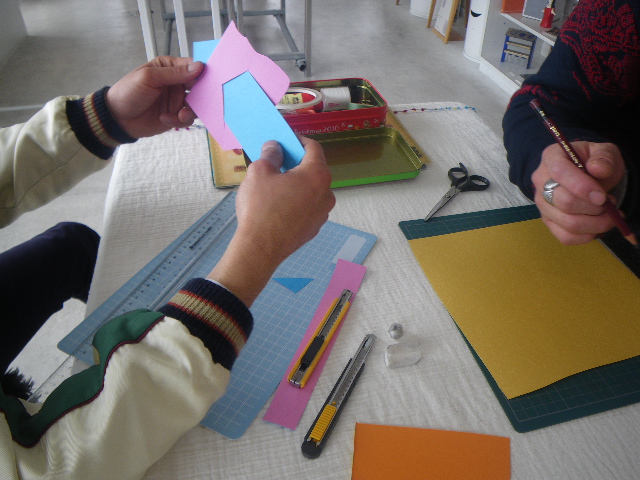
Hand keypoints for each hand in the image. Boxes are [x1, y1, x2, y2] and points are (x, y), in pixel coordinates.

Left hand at [106, 56, 203, 137]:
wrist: (117, 118)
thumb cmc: (129, 91)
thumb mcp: (149, 77)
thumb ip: (174, 73)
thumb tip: (199, 66)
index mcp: (170, 67)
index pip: (192, 66)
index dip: (203, 72)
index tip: (210, 80)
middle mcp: (177, 83)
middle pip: (199, 87)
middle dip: (201, 96)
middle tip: (198, 102)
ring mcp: (177, 100)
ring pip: (196, 105)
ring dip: (190, 111)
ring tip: (180, 115)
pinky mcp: (176, 116)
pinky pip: (187, 119)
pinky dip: (179, 121)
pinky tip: (164, 118)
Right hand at [208, 138, 334, 305]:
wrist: (260, 248)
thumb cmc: (261, 208)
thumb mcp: (260, 171)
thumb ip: (271, 154)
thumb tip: (275, 147)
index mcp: (317, 175)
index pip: (313, 148)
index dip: (298, 140)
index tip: (286, 140)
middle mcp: (326, 193)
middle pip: (314, 169)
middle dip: (296, 163)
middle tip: (277, 162)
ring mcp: (322, 213)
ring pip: (311, 190)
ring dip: (297, 183)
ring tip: (275, 185)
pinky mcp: (314, 228)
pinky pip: (307, 207)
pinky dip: (296, 201)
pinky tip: (278, 205)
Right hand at [531, 141, 624, 244]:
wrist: (588, 176)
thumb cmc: (594, 162)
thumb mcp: (604, 152)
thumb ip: (604, 157)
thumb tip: (598, 169)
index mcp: (552, 157)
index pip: (559, 172)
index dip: (581, 186)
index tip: (602, 197)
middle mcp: (540, 181)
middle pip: (563, 202)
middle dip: (593, 208)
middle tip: (611, 204)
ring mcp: (542, 203)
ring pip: (567, 223)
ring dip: (595, 224)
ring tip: (609, 216)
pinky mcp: (548, 221)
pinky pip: (565, 237)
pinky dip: (586, 236)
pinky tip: (598, 227)